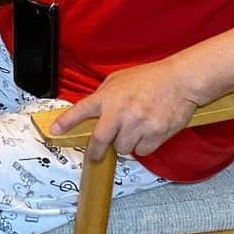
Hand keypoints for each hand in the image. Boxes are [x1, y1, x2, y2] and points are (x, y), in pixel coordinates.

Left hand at [50, 59, 199, 160]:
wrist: (179, 81)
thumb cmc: (150, 78)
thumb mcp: (118, 80)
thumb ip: (105, 96)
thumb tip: (95, 111)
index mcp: (108, 97)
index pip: (80, 111)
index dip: (65, 123)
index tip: (55, 131)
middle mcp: (120, 112)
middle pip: (99, 141)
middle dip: (94, 152)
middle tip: (94, 155)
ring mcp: (137, 125)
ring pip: (123, 149)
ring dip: (125, 145)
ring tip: (133, 131)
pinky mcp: (155, 135)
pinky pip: (142, 151)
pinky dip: (142, 147)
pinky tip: (146, 134)